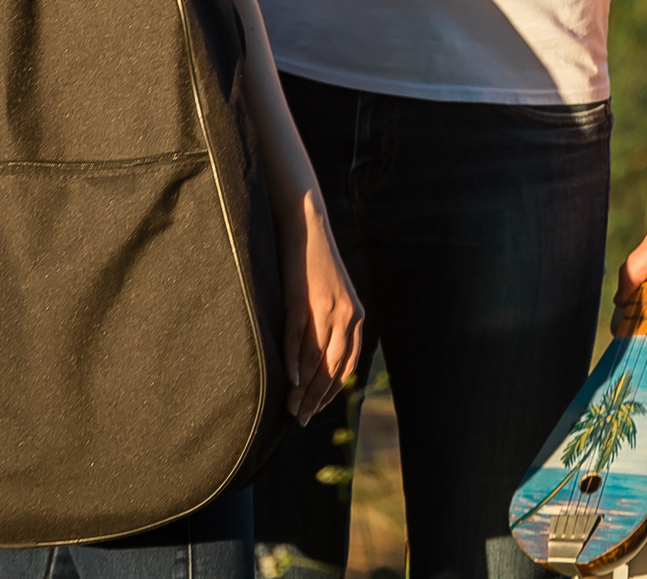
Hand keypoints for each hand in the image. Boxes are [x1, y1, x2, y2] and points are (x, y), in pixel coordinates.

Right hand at [279, 188, 363, 421]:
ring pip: (316, 360)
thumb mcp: (332, 296)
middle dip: (315, 398)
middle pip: (331, 369)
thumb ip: (332, 325)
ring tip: (291, 408)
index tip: (315, 410)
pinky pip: (299, 339)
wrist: (306, 226)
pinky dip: (294, 363)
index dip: (331, 392)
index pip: (346, 366)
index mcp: (357, 317)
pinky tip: (289, 381)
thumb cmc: (314, 264)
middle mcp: (347, 316)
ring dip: (303, 389)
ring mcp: (326, 309)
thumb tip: (319, 360)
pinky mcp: (303, 301)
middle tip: (300, 419)